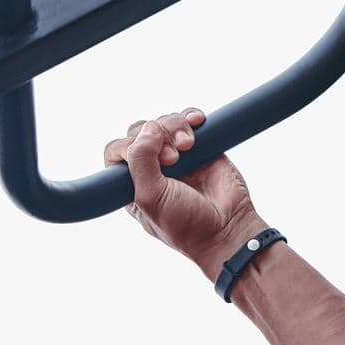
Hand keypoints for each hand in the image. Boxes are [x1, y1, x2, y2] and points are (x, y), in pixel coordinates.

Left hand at [103, 108, 262, 271]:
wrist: (227, 228)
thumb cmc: (185, 223)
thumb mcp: (151, 198)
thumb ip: (141, 162)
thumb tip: (148, 128)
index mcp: (132, 183)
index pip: (117, 151)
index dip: (128, 146)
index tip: (151, 158)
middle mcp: (152, 168)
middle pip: (141, 131)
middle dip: (155, 136)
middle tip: (173, 158)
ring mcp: (177, 156)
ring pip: (164, 123)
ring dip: (174, 127)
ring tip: (188, 145)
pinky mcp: (201, 146)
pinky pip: (188, 120)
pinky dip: (190, 116)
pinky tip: (198, 121)